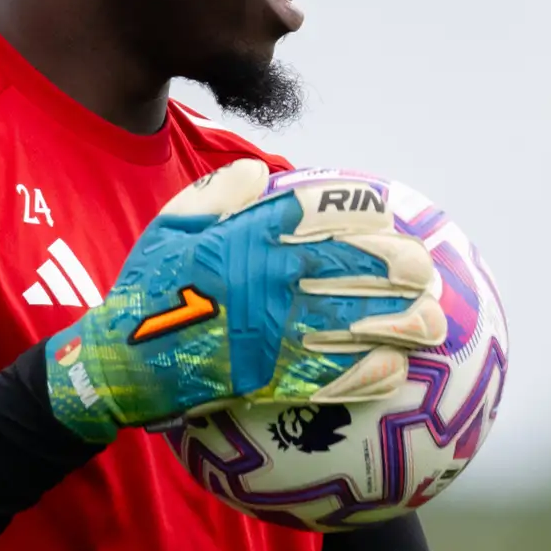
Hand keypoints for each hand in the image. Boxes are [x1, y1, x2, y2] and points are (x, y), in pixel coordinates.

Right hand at [45, 167, 443, 447]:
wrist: (119, 362)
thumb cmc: (146, 290)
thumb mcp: (169, 227)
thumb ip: (215, 196)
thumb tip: (261, 173)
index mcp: (245, 239)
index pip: (317, 213)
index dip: (360, 212)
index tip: (389, 214)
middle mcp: (265, 281)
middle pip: (348, 268)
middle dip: (397, 268)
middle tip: (427, 272)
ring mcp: (269, 332)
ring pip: (348, 323)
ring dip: (396, 323)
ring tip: (430, 323)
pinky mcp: (267, 378)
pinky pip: (327, 377)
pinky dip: (364, 375)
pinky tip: (394, 371)